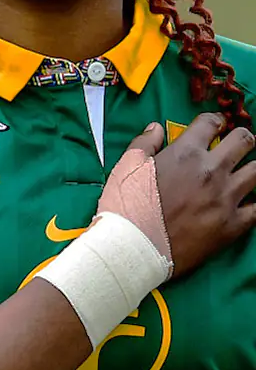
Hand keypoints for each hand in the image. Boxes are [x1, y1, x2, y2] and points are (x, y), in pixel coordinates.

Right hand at [101, 114, 255, 278]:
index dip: (214, 121)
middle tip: (238, 143)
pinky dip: (255, 202)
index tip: (214, 126)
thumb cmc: (126, 206)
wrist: (133, 247)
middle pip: (244, 141)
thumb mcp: (126, 167)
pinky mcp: (233, 224)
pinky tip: (248, 201)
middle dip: (243, 138)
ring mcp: (225, 198)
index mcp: (185, 154)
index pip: (210, 124)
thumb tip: (156, 128)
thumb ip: (144, 143)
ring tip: (246, 170)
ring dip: (253, 166)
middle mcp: (211, 171)